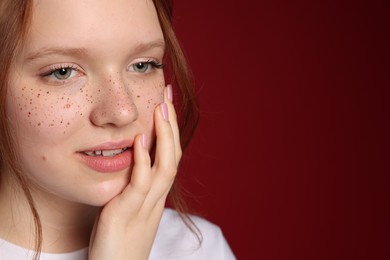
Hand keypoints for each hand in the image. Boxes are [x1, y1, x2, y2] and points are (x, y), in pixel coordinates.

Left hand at [88, 84, 180, 259]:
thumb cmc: (118, 245)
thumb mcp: (130, 212)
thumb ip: (133, 190)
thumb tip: (130, 166)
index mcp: (156, 196)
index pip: (169, 157)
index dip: (170, 130)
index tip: (165, 104)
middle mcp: (156, 198)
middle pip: (173, 155)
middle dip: (171, 124)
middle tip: (167, 94)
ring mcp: (145, 206)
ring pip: (165, 166)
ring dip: (164, 136)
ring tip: (160, 108)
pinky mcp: (126, 214)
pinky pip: (140, 184)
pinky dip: (143, 161)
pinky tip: (139, 140)